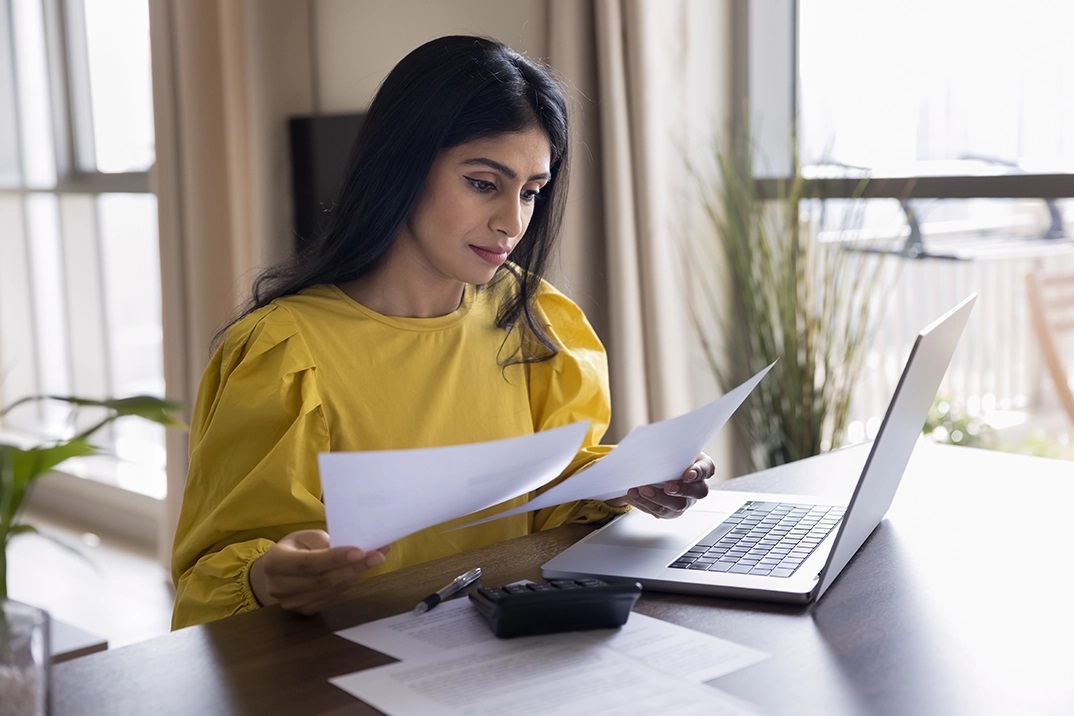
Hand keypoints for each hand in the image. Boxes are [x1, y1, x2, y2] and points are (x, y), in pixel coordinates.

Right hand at [249, 530, 388, 614]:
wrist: (277, 572)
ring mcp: (291, 603)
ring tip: (375, 559)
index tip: (360, 552)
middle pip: (322, 580)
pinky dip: (349, 583)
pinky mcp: (304, 611)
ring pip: (331, 591)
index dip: (335, 559)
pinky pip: (332, 597)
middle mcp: (279, 587)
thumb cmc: (294, 548)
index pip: (307, 563)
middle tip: (378, 555)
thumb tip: (354, 550)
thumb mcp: (304, 536)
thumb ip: (323, 544)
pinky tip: (360, 570)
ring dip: (355, 574)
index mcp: (274, 562)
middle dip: (353, 567)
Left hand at [605, 453, 714, 518]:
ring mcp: (685, 500)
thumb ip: (668, 446)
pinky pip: (660, 511)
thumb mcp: (668, 446)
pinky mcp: (670, 511)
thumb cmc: (665, 455)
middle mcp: (697, 486)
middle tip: (668, 487)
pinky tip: (634, 494)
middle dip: (682, 489)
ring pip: (678, 505)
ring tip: (643, 490)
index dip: (700, 472)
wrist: (650, 468)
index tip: (688, 473)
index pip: (707, 469)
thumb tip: (656, 441)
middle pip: (698, 492)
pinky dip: (645, 503)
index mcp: (701, 466)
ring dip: (659, 498)